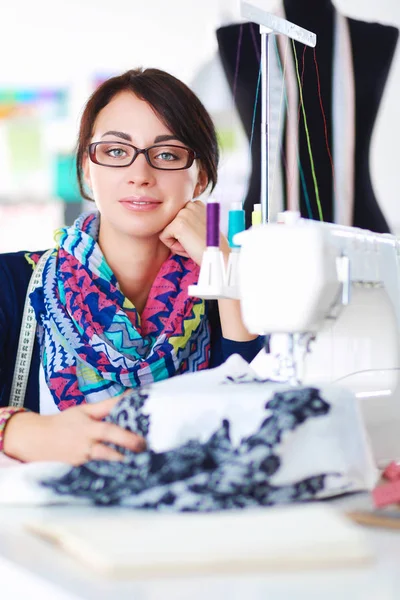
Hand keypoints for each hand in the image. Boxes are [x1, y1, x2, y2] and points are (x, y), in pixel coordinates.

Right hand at [3, 397, 145, 464]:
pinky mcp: (78, 471)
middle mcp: (86, 446)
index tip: (142, 440)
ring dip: (119, 466)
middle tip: (144, 454)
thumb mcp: (85, 410)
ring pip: (103, 465)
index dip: (126, 436)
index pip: (109, 431)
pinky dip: (108, 473)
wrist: (37, 439)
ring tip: (138, 466)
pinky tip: (121, 475)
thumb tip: (129, 394)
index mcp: (88, 428)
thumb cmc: (64, 422)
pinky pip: (96, 473)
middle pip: (108, 452)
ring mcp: (81, 461)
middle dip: (126, 455)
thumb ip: (107, 405)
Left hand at [159, 200, 229, 265]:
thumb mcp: (200, 227)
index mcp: (197, 204)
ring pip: (166, 230)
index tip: (198, 237)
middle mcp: (190, 204)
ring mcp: (183, 213)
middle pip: (170, 223)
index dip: (185, 232)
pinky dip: (174, 247)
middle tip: (195, 242)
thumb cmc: (211, 246)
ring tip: (192, 244)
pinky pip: (163, 237)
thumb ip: (188, 221)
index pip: (177, 218)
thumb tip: (168, 223)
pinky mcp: (177, 224)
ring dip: (176, 241)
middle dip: (179, 236)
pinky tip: (188, 247)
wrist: (219, 256)